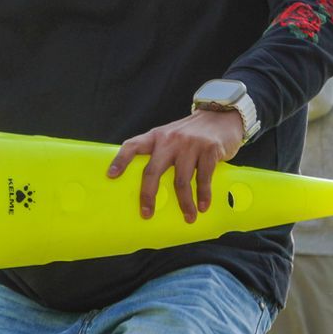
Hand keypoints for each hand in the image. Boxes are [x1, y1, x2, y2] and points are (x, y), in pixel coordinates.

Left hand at [107, 110, 244, 221]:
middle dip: (148, 195)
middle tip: (146, 213)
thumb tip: (148, 185)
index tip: (111, 176)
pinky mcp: (209, 150)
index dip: (120, 160)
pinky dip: (203, 195)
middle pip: (153, 171)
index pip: (132, 146)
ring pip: (181, 180)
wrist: (221, 115)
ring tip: (188, 217)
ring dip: (184, 203)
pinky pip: (204, 178)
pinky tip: (202, 207)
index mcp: (156, 136)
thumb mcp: (170, 136)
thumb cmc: (191, 133)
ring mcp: (190, 144)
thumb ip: (159, 153)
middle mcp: (170, 139)